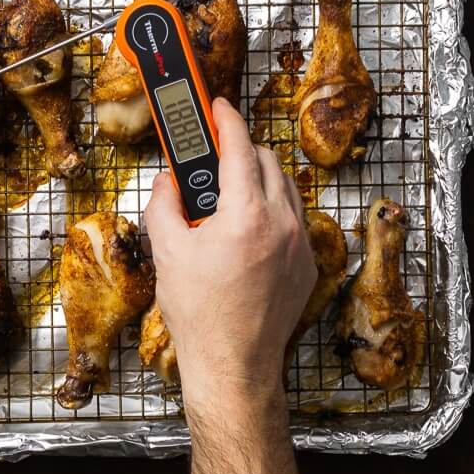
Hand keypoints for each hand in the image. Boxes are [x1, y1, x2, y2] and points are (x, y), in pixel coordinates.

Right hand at [144, 99, 315, 411]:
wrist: (234, 367)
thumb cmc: (200, 315)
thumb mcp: (168, 251)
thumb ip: (165, 203)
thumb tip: (168, 179)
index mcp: (246, 216)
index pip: (240, 147)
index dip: (226, 119)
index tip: (217, 106)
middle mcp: (282, 224)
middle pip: (267, 160)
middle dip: (240, 150)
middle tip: (212, 156)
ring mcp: (300, 245)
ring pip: (285, 187)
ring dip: (259, 178)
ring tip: (229, 193)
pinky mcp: (308, 265)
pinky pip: (294, 218)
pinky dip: (273, 209)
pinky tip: (247, 227)